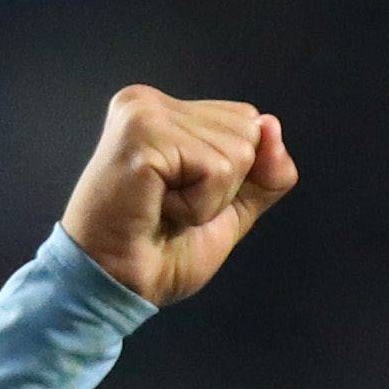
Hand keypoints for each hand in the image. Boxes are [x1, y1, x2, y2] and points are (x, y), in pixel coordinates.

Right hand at [59, 87, 295, 307]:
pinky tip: (158, 209)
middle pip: (247, 131)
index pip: (246, 121)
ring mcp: (144, 113)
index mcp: (165, 111)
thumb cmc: (158, 253)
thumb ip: (263, 173)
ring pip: (237, 152)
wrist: (115, 287)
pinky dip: (198, 207)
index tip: (180, 198)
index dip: (233, 176)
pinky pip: (216, 170)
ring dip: (209, 201)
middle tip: (170, 207)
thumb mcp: (229, 209)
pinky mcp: (144, 134)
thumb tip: (273, 126)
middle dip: (223, 187)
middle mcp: (150, 101)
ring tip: (162, 209)